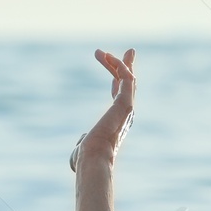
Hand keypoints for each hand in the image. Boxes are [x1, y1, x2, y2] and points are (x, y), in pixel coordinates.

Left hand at [71, 48, 134, 170]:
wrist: (93, 158)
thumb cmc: (87, 157)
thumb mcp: (85, 145)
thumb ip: (84, 141)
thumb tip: (80, 145)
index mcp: (118, 121)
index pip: (120, 97)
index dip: (117, 81)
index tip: (112, 70)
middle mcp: (126, 114)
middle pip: (129, 85)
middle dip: (127, 67)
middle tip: (130, 52)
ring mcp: (127, 108)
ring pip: (128, 79)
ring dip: (118, 62)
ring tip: (101, 52)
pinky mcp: (126, 104)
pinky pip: (127, 78)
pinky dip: (119, 66)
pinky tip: (108, 57)